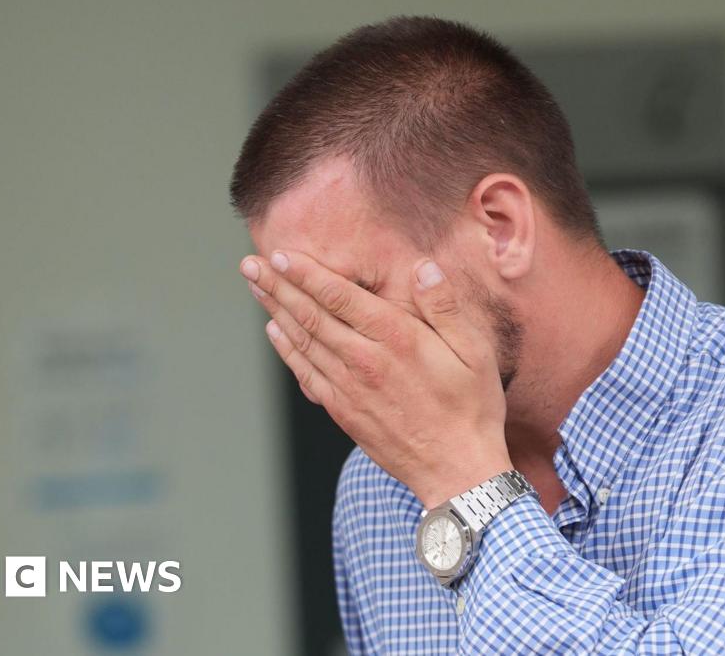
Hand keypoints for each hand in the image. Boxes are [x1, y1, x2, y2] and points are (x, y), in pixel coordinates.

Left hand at [239, 250, 513, 507]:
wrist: (456, 470)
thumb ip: (445, 307)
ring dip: (275, 310)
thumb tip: (425, 268)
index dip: (307, 274)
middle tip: (250, 263)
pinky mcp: (343, 411)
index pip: (339, 297)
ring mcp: (349, 388)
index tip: (282, 254)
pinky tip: (276, 331)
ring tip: (255, 286)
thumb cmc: (471, 408)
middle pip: (311, 315)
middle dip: (278, 285)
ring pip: (303, 341)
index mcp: (396, 339)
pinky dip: (287, 349)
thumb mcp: (474, 352)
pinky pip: (306, 373)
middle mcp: (364, 361)